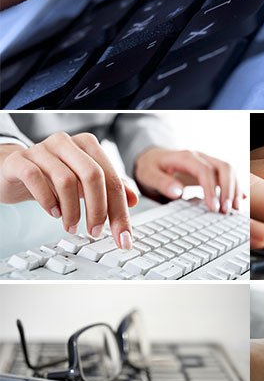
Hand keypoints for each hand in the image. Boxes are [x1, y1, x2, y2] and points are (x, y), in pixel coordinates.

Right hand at [0, 132, 136, 245]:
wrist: (13, 168)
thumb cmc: (51, 175)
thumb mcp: (83, 182)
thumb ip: (110, 187)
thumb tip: (133, 200)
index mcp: (87, 145)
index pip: (111, 178)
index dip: (120, 210)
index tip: (123, 237)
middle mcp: (66, 143)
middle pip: (93, 175)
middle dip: (98, 210)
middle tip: (95, 232)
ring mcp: (42, 149)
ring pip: (66, 179)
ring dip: (72, 210)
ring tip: (71, 226)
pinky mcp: (20, 160)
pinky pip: (36, 178)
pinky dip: (47, 200)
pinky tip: (53, 213)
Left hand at [134, 146, 241, 211]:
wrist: (151, 158)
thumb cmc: (150, 167)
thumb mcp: (148, 174)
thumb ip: (162, 183)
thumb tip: (178, 192)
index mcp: (185, 157)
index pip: (205, 171)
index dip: (211, 189)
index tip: (213, 207)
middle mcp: (200, 157)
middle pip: (223, 167)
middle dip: (228, 189)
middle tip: (226, 210)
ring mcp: (207, 161)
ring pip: (229, 170)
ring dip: (234, 189)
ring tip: (233, 208)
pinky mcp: (210, 169)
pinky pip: (228, 174)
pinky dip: (236, 185)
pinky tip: (241, 198)